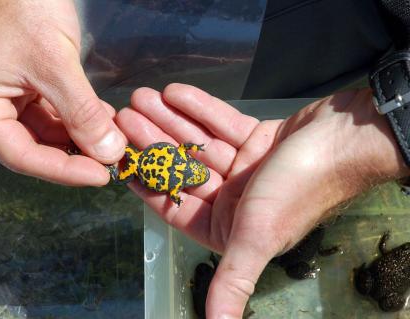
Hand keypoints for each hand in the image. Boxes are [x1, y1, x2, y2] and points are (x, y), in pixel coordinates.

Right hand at [0, 0, 125, 185]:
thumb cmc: (23, 6)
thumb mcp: (55, 63)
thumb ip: (81, 112)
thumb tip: (109, 152)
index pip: (20, 155)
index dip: (63, 171)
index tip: (101, 176)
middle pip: (33, 146)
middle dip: (75, 154)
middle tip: (111, 161)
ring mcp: (4, 95)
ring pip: (46, 131)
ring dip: (80, 135)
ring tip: (112, 137)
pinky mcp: (24, 84)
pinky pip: (52, 111)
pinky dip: (77, 117)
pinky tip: (102, 118)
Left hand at [116, 83, 408, 317]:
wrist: (348, 140)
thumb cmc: (298, 189)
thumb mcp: (258, 237)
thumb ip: (234, 281)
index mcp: (230, 228)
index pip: (175, 205)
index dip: (146, 183)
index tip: (120, 159)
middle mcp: (235, 200)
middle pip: (182, 168)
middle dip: (152, 142)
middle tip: (123, 115)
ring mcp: (245, 167)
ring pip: (197, 143)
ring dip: (168, 121)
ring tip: (139, 97)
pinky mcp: (256, 139)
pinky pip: (220, 124)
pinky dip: (197, 109)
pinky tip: (172, 91)